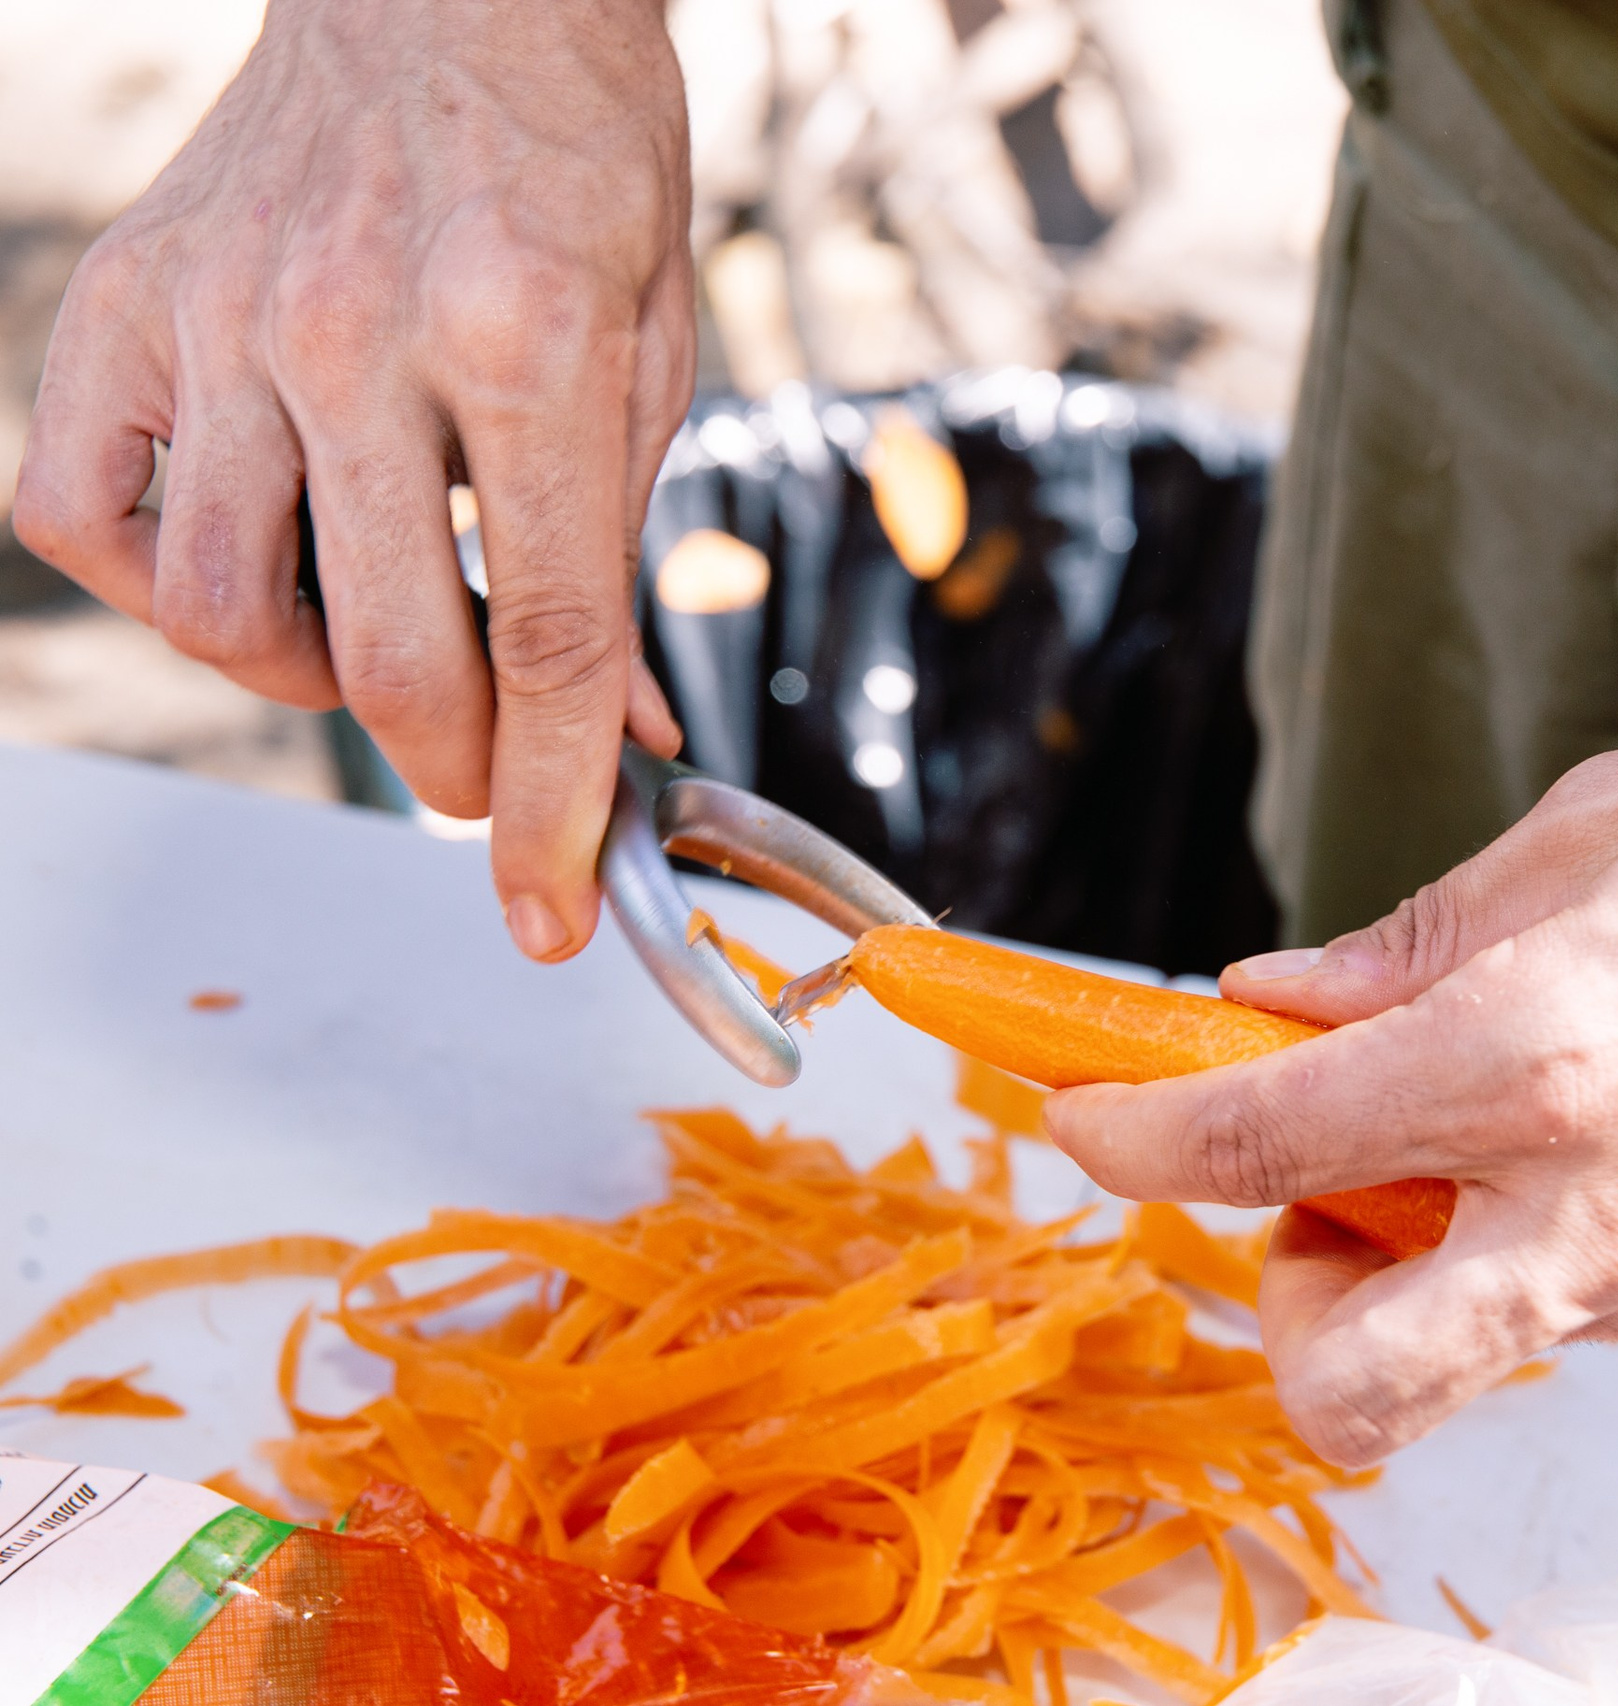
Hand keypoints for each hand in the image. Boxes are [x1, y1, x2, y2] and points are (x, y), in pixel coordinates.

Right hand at [10, 0, 689, 959]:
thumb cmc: (576, 155)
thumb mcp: (657, 346)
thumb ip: (627, 543)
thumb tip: (629, 734)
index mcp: (525, 339)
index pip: (550, 638)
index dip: (556, 803)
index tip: (556, 906)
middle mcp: (355, 333)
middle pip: (394, 657)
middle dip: (457, 775)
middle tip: (489, 788)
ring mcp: (220, 317)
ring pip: (231, 613)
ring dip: (320, 685)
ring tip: (383, 640)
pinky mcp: (121, 301)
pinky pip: (85, 516)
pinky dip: (162, 586)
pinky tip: (253, 561)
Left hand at [1047, 271, 1617, 1464]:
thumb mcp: (1592, 817)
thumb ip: (1415, 940)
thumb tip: (1279, 1003)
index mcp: (1548, 1052)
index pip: (1268, 1143)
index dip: (1137, 1135)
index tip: (1092, 1112)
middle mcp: (1617, 1203)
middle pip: (1358, 1389)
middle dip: (1280, 1306)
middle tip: (1294, 1183)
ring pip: (1485, 1344)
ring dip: (1424, 1259)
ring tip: (1468, 1114)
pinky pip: (1604, 1304)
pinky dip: (1546, 1236)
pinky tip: (1598, 1120)